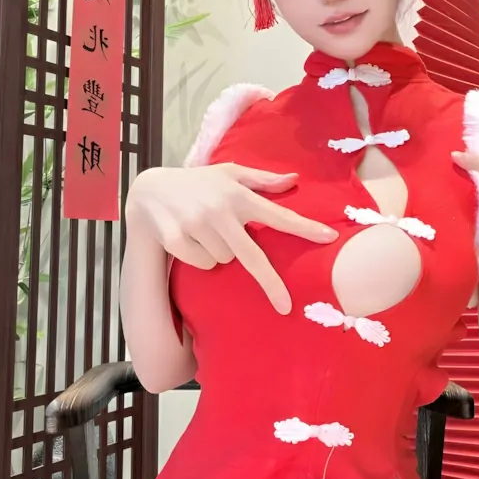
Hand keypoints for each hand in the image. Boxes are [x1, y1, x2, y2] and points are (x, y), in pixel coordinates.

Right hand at [126, 164, 337, 314]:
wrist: (150, 189)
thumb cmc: (198, 183)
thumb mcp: (229, 174)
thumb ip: (263, 179)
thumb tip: (295, 179)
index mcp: (238, 194)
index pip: (278, 215)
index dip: (304, 227)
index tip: (328, 237)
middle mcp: (220, 210)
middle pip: (252, 256)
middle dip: (270, 282)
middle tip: (285, 305)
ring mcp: (196, 225)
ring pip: (223, 260)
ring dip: (220, 253)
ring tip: (207, 232)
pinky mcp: (176, 239)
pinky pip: (202, 264)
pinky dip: (200, 258)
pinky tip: (190, 239)